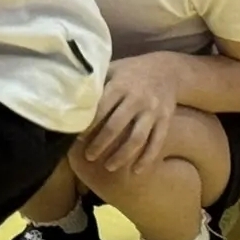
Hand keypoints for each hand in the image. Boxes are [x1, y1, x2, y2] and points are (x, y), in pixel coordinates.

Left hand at [80, 54, 179, 175]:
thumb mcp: (114, 68)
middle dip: (100, 144)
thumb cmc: (132, 70)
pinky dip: (147, 159)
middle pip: (116, 126)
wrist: (168, 69)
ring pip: (136, 138)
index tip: (77, 138)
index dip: (88, 125)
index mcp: (120, 85)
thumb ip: (97, 83)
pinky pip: (156, 142)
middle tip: (88, 156)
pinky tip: (136, 171)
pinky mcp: (165, 120)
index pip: (101, 109)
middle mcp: (137, 99)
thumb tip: (70, 98)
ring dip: (122, 156)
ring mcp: (153, 111)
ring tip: (109, 167)